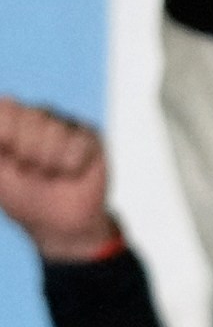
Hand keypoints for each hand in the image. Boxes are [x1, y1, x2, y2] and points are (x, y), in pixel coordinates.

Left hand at [0, 99, 116, 262]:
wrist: (59, 224)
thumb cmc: (23, 198)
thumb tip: (4, 101)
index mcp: (10, 121)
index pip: (6, 108)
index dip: (8, 136)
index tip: (9, 159)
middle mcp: (37, 117)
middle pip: (31, 118)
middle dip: (29, 153)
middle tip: (32, 170)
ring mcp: (65, 125)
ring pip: (55, 131)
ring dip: (51, 162)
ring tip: (52, 173)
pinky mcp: (91, 137)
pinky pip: (79, 143)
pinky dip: (72, 166)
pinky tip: (72, 173)